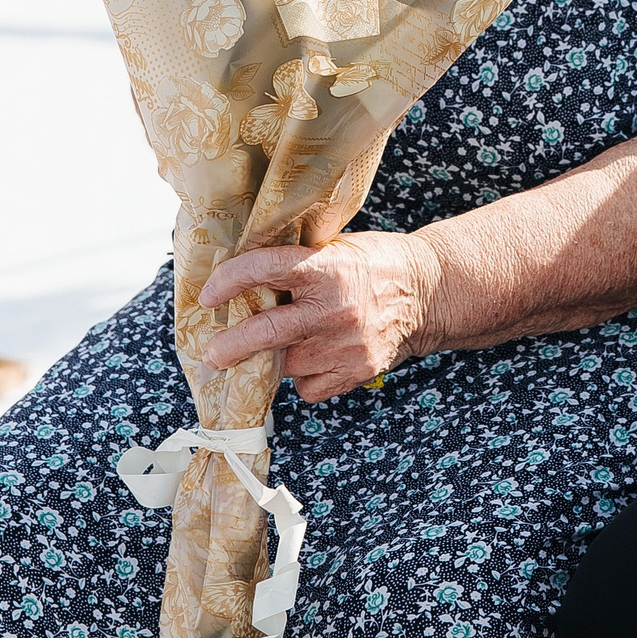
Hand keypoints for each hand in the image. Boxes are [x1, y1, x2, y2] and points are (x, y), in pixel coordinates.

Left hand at [200, 232, 443, 402]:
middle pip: (266, 333)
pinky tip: (312, 358)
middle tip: (211, 354)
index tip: (208, 296)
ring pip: (285, 365)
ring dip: (270, 361)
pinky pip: (308, 387)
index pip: (264, 269)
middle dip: (229, 347)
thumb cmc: (375, 265)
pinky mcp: (355, 372)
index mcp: (326, 268)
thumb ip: (294, 264)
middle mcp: (333, 309)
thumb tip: (239, 278)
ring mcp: (345, 346)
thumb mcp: (335, 250)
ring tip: (272, 349)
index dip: (229, 281)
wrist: (428, 293)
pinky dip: (301, 378)